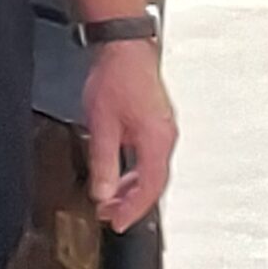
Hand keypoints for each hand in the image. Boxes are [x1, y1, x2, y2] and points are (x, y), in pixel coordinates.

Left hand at [82, 39, 176, 231]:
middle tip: (109, 213)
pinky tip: (119, 169)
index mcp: (157, 139)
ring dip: (132, 186)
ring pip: (152, 168)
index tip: (117, 223)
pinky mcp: (156, 119)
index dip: (133, 210)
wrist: (123, 45)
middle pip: (154, 181)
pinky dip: (135, 169)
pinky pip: (150, 155)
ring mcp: (163, 127)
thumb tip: (104, 193)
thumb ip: (104, 163)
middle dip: (131, 202)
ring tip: (109, 196)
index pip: (150, 188)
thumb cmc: (117, 77)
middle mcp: (166, 135)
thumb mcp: (102, 125)